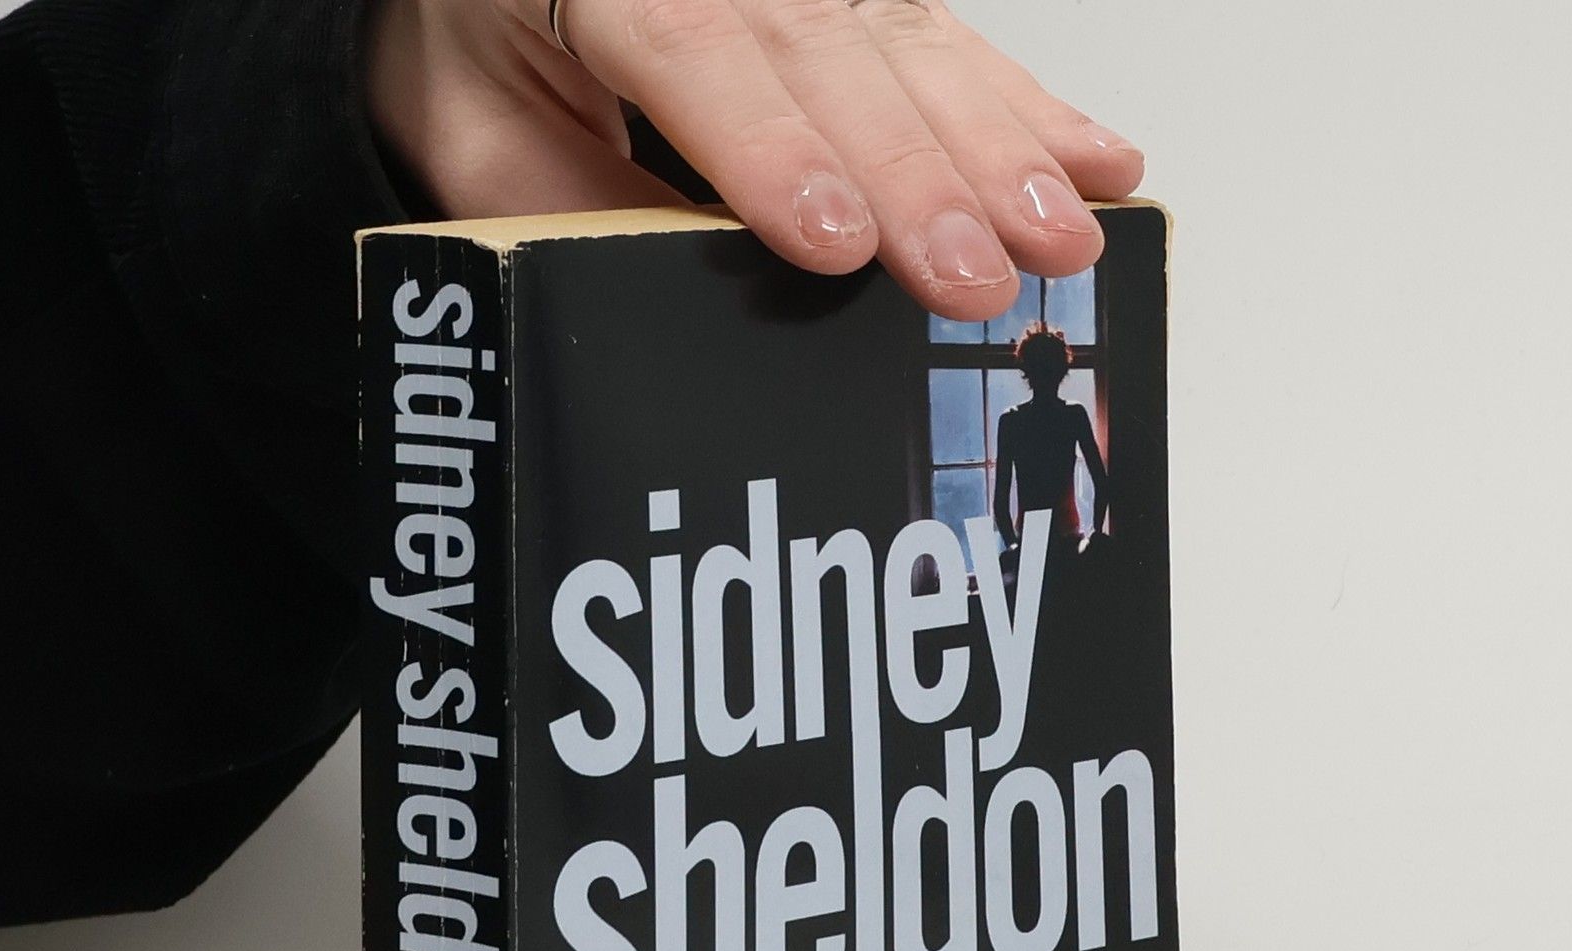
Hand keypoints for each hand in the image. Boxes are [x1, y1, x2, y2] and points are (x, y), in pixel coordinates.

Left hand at [365, 0, 1144, 319]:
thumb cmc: (480, 43)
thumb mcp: (475, 137)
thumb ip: (567, 205)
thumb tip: (677, 290)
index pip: (697, 54)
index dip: (773, 150)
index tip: (837, 240)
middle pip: (828, 56)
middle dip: (917, 173)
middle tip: (978, 272)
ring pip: (909, 47)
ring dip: (998, 147)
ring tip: (1062, 235)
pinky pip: (948, 40)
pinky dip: (1026, 106)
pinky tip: (1096, 158)